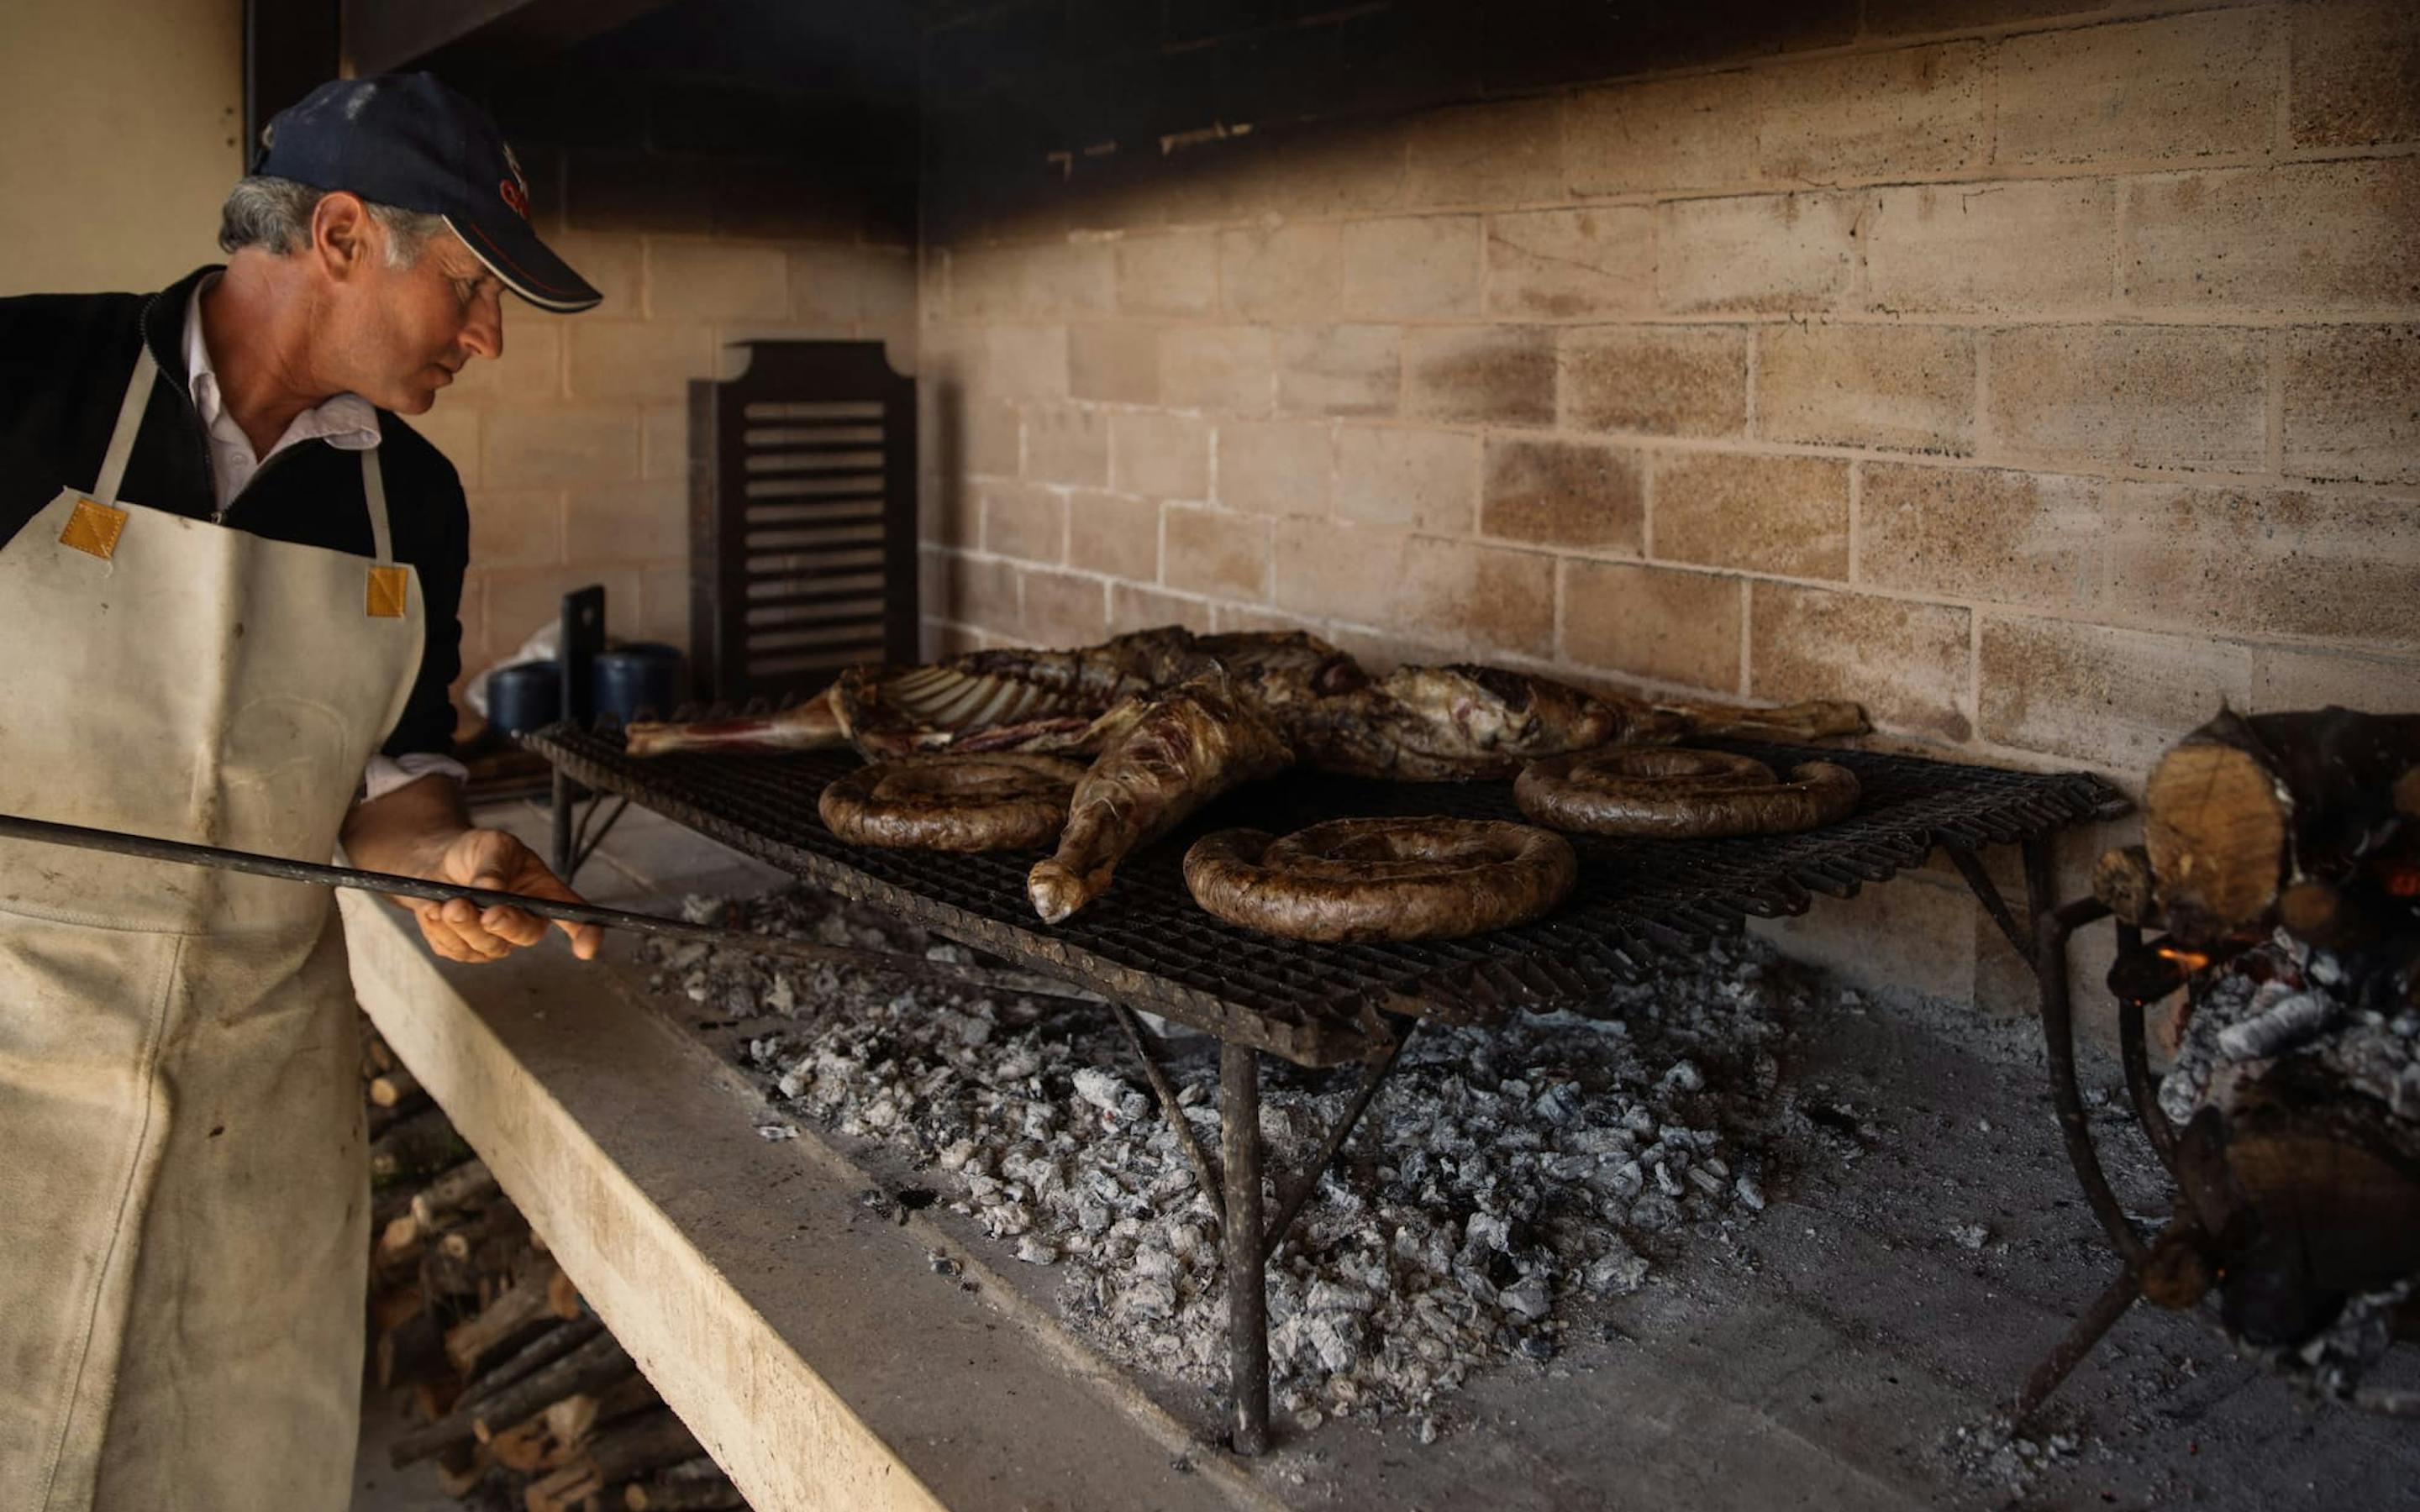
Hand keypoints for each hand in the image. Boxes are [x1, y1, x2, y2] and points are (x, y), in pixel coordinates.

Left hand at [407, 828, 602, 963]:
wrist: (437, 862)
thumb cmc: (476, 852)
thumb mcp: (491, 845)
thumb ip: (493, 866)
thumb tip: (490, 889)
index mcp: (543, 895)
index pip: (573, 916)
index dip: (586, 933)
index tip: (585, 948)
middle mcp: (524, 922)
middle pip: (524, 935)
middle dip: (504, 925)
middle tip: (484, 912)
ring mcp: (495, 940)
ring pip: (486, 947)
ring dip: (464, 927)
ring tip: (446, 905)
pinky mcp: (464, 949)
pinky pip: (454, 949)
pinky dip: (440, 931)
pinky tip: (431, 910)